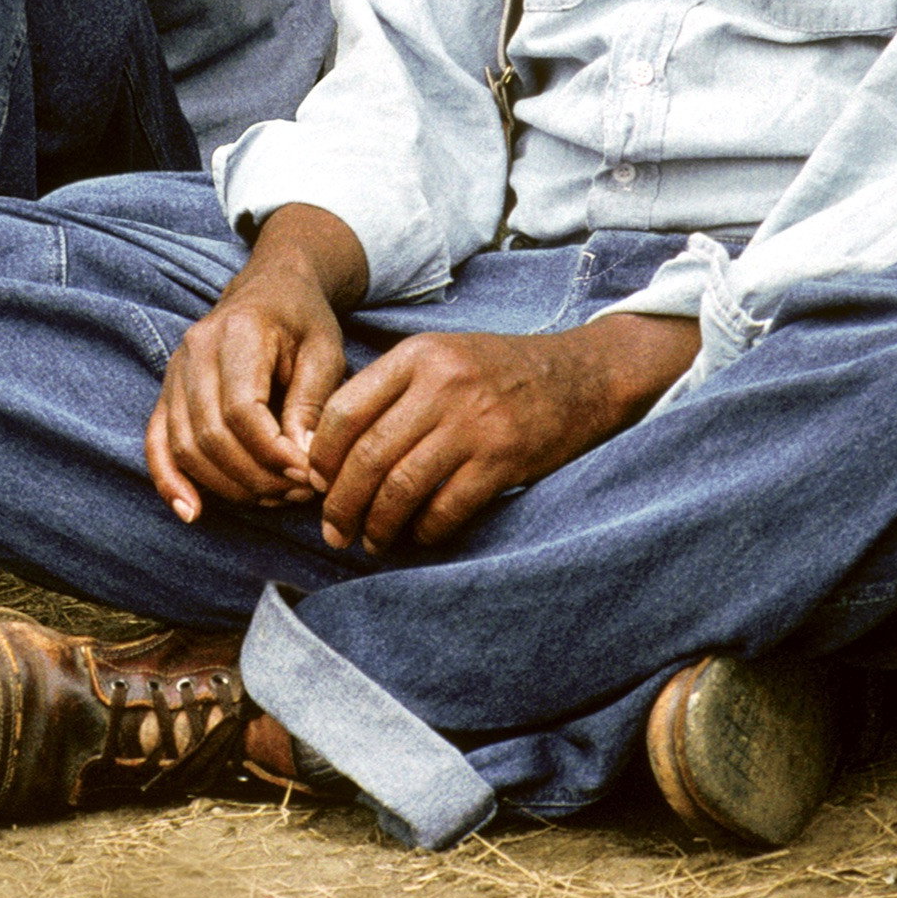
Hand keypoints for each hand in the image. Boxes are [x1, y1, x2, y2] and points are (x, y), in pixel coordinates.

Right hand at [145, 205, 369, 523]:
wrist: (271, 286)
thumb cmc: (303, 319)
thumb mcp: (325, 351)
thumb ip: (311, 404)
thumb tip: (301, 464)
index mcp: (238, 331)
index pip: (242, 409)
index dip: (272, 453)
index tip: (307, 475)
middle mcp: (196, 349)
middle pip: (210, 434)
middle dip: (254, 477)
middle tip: (295, 492)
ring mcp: (175, 369)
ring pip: (185, 446)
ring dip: (226, 485)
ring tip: (270, 496)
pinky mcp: (167, 390)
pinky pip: (156, 442)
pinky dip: (169, 481)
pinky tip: (191, 511)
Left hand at [305, 308, 702, 557]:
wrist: (580, 375)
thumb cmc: (499, 370)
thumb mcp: (441, 356)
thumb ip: (392, 390)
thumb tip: (334, 452)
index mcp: (416, 355)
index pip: (344, 411)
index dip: (322, 459)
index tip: (316, 487)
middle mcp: (440, 385)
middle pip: (367, 457)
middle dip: (341, 505)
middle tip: (334, 532)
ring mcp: (473, 422)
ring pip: (401, 488)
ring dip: (378, 526)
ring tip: (372, 542)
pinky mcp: (502, 459)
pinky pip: (446, 508)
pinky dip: (426, 531)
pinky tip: (421, 536)